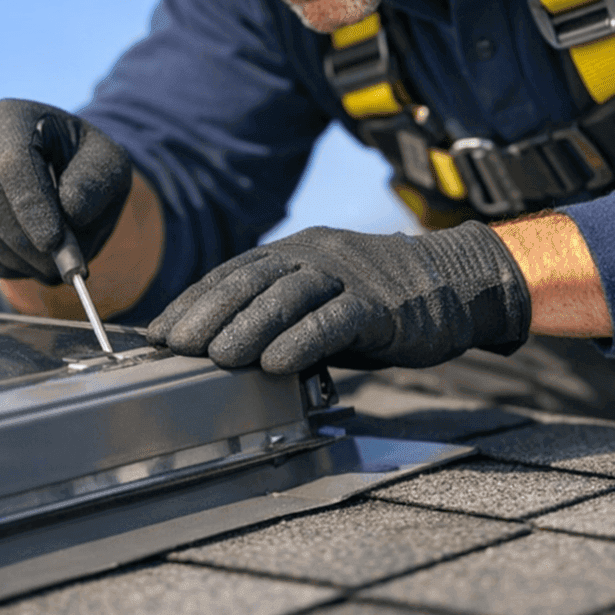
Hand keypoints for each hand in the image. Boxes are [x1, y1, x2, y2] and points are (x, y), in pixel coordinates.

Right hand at [0, 99, 131, 284]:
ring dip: (10, 258)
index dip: (31, 206)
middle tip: (56, 268)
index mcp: (12, 115)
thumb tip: (70, 211)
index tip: (55, 243)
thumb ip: (96, 183)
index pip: (12, 162)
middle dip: (23, 241)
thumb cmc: (85, 165)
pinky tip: (21, 263)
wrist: (58, 169)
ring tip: (46, 267)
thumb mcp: (109, 165)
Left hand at [146, 222, 530, 374]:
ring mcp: (350, 276)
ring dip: (248, 327)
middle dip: (209, 313)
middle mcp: (318, 255)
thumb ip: (277, 315)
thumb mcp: (319, 300)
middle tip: (177, 347)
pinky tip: (276, 362)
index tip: (160, 333)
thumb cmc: (377, 302)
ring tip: (218, 357)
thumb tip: (217, 351)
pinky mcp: (381, 303)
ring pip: (289, 295)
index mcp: (297, 251)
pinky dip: (302, 340)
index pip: (233, 272)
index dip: (194, 301)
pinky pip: (335, 319)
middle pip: (253, 279)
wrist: (455, 284)